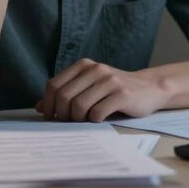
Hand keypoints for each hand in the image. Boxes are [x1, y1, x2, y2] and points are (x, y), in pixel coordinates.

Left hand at [35, 59, 170, 122]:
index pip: (54, 85)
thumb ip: (66, 94)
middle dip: (62, 114)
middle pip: (64, 96)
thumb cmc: (115, 90)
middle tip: (68, 122)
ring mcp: (109, 80)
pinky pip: (97, 113)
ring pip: (79, 106)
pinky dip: (94, 121)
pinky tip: (99, 119)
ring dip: (78, 119)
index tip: (51, 117)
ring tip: (84, 121)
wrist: (149, 88)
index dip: (48, 104)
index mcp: (83, 65)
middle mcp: (95, 69)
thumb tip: (38, 107)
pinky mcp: (122, 94)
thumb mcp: (89, 87)